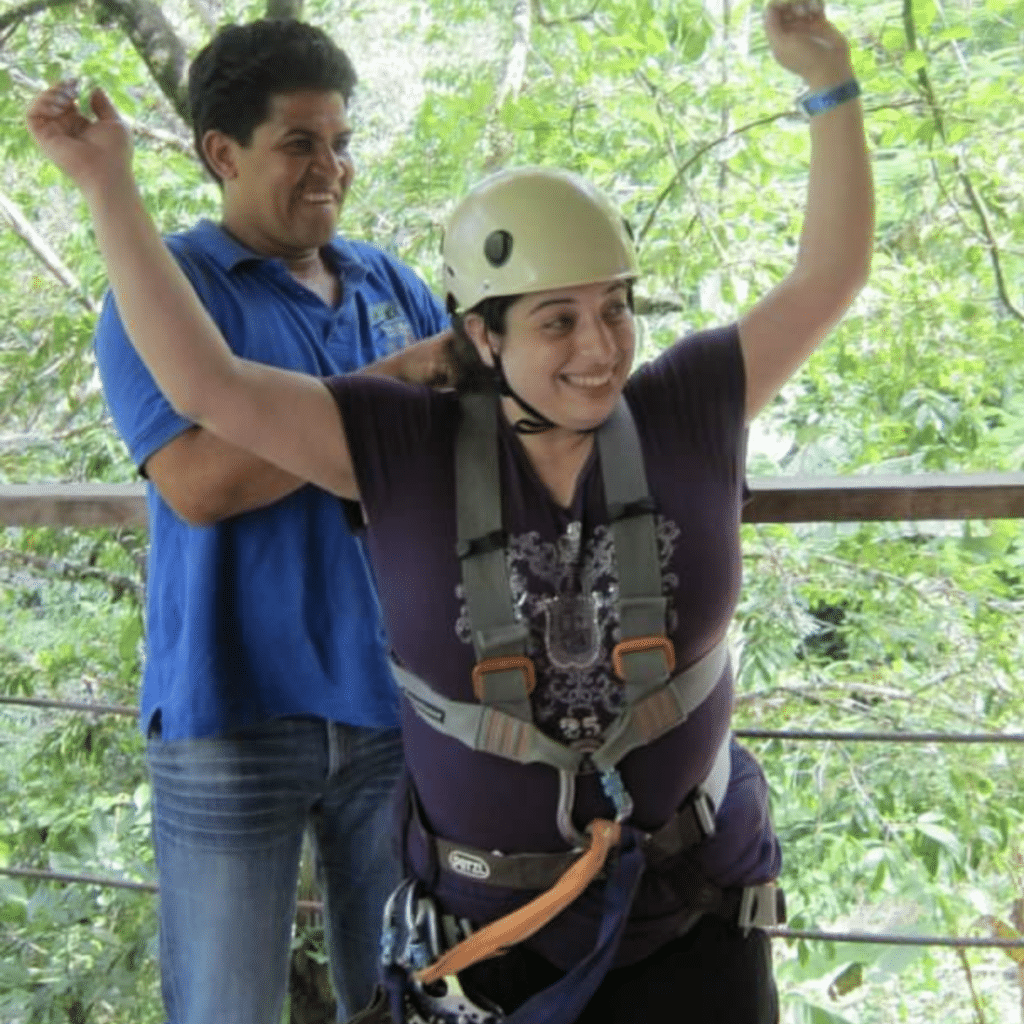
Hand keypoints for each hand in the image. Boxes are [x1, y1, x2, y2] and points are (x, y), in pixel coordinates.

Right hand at [26, 81, 133, 198]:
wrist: (108, 174)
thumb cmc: (116, 153)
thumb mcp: (114, 123)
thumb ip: (103, 105)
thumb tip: (94, 88)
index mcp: (81, 126)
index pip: (67, 101)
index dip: (69, 88)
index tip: (77, 82)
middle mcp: (65, 130)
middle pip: (52, 101)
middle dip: (60, 88)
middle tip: (72, 88)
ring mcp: (54, 134)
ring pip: (40, 105)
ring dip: (50, 94)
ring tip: (67, 97)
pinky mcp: (44, 139)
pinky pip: (32, 115)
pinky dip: (41, 104)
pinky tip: (59, 105)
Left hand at [764, 0, 853, 90]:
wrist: (829, 67)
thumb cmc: (804, 58)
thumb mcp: (782, 44)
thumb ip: (771, 26)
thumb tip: (770, 7)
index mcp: (778, 35)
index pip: (772, 10)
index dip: (780, 3)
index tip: (789, 5)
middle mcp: (790, 29)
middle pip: (787, 3)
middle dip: (794, 1)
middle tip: (802, 12)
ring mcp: (805, 25)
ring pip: (802, 1)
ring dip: (807, 1)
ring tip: (814, 10)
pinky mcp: (819, 22)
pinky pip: (816, 4)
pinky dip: (817, 3)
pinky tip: (820, 10)